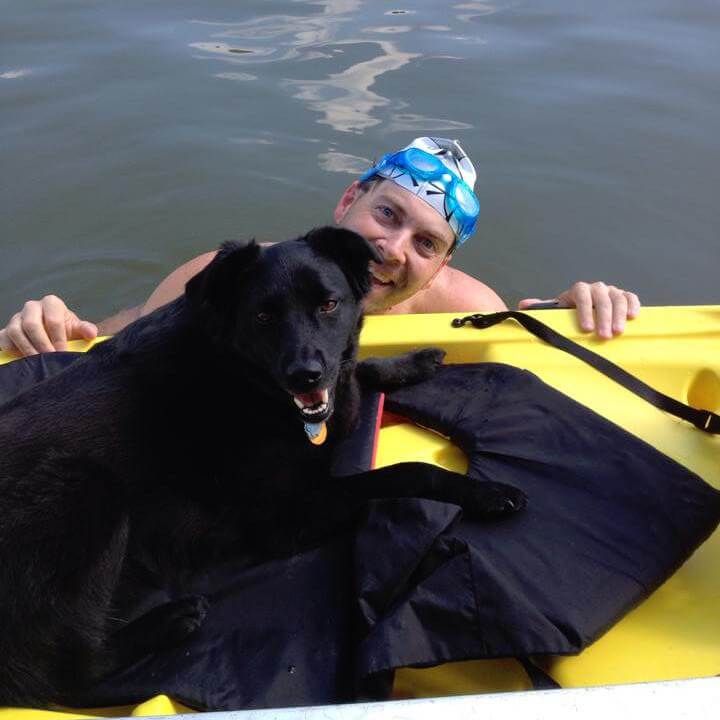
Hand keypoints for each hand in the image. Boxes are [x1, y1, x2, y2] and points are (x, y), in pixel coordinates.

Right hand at [0, 295, 97, 355]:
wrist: (52, 336)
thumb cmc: (66, 331)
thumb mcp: (77, 329)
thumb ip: (85, 329)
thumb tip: (92, 334)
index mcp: (51, 303)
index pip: (53, 319)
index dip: (58, 337)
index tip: (63, 352)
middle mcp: (32, 307)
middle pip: (31, 324)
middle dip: (42, 344)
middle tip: (50, 358)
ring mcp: (16, 318)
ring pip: (15, 331)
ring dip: (27, 348)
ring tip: (38, 362)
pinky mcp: (6, 330)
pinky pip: (4, 339)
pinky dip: (12, 350)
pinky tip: (24, 359)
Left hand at [518, 282, 640, 339]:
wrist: (585, 313)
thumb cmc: (568, 315)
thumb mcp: (554, 312)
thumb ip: (541, 308)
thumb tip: (523, 305)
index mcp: (577, 290)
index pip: (582, 293)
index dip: (585, 309)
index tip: (586, 329)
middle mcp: (596, 288)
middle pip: (602, 298)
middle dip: (603, 317)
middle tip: (603, 336)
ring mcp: (611, 291)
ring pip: (618, 298)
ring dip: (618, 315)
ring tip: (617, 333)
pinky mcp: (624, 297)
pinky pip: (631, 297)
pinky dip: (633, 305)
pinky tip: (633, 318)